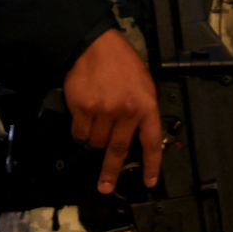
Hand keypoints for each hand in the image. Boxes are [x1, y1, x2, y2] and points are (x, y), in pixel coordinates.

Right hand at [62, 28, 162, 193]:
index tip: (149, 182)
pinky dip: (80, 136)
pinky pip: (80, 134)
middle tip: (106, 187)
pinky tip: (82, 127)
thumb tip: (137, 135)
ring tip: (94, 135)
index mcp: (146, 104)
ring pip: (97, 143)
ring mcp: (103, 111)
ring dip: (94, 145)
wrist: (93, 45)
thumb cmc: (120, 61)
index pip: (151, 142)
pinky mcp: (83, 109)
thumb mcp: (142, 82)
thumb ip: (142, 108)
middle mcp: (126, 111)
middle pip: (119, 150)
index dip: (152, 165)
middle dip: (111, 172)